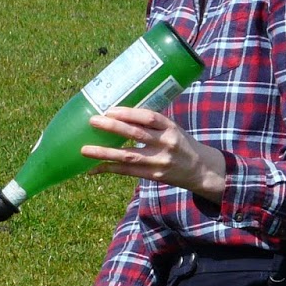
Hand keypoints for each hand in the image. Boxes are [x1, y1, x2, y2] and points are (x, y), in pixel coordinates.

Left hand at [83, 106, 226, 201]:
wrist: (201, 170)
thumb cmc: (180, 143)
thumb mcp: (172, 128)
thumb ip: (151, 123)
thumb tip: (117, 113)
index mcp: (170, 127)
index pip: (149, 117)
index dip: (129, 113)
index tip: (110, 109)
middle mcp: (166, 143)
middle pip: (136, 134)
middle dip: (112, 127)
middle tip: (92, 120)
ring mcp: (159, 161)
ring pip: (128, 156)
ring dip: (104, 152)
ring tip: (84, 149)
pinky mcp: (154, 176)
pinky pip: (127, 172)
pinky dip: (109, 169)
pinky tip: (92, 168)